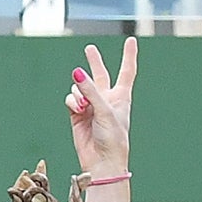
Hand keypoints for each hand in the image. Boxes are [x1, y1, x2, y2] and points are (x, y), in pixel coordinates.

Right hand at [67, 40, 134, 191]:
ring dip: (80, 92)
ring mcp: (90, 106)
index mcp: (121, 96)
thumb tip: (76, 73)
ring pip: (80, 87)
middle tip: (89, 48)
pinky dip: (72, 101)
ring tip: (84, 106)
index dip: (129, 55)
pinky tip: (77, 109)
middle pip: (99, 74)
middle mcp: (106, 99)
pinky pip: (71, 99)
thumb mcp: (104, 110)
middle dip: (94, 62)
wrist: (102, 161)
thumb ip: (90, 90)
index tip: (131, 40)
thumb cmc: (112, 138)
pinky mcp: (77, 115)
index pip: (127, 71)